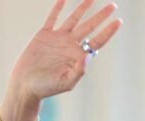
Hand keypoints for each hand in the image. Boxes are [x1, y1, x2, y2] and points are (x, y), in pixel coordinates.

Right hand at [6, 0, 121, 103]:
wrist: (26, 85)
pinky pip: (52, 18)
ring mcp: (58, 39)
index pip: (97, 41)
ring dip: (83, 8)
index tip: (118, 21)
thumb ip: (80, 71)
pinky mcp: (44, 35)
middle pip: (90, 27)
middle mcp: (71, 46)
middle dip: (101, 16)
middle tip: (113, 5)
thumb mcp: (66, 82)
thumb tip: (89, 55)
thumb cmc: (47, 88)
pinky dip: (58, 8)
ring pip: (74, 19)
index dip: (108, 31)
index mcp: (79, 57)